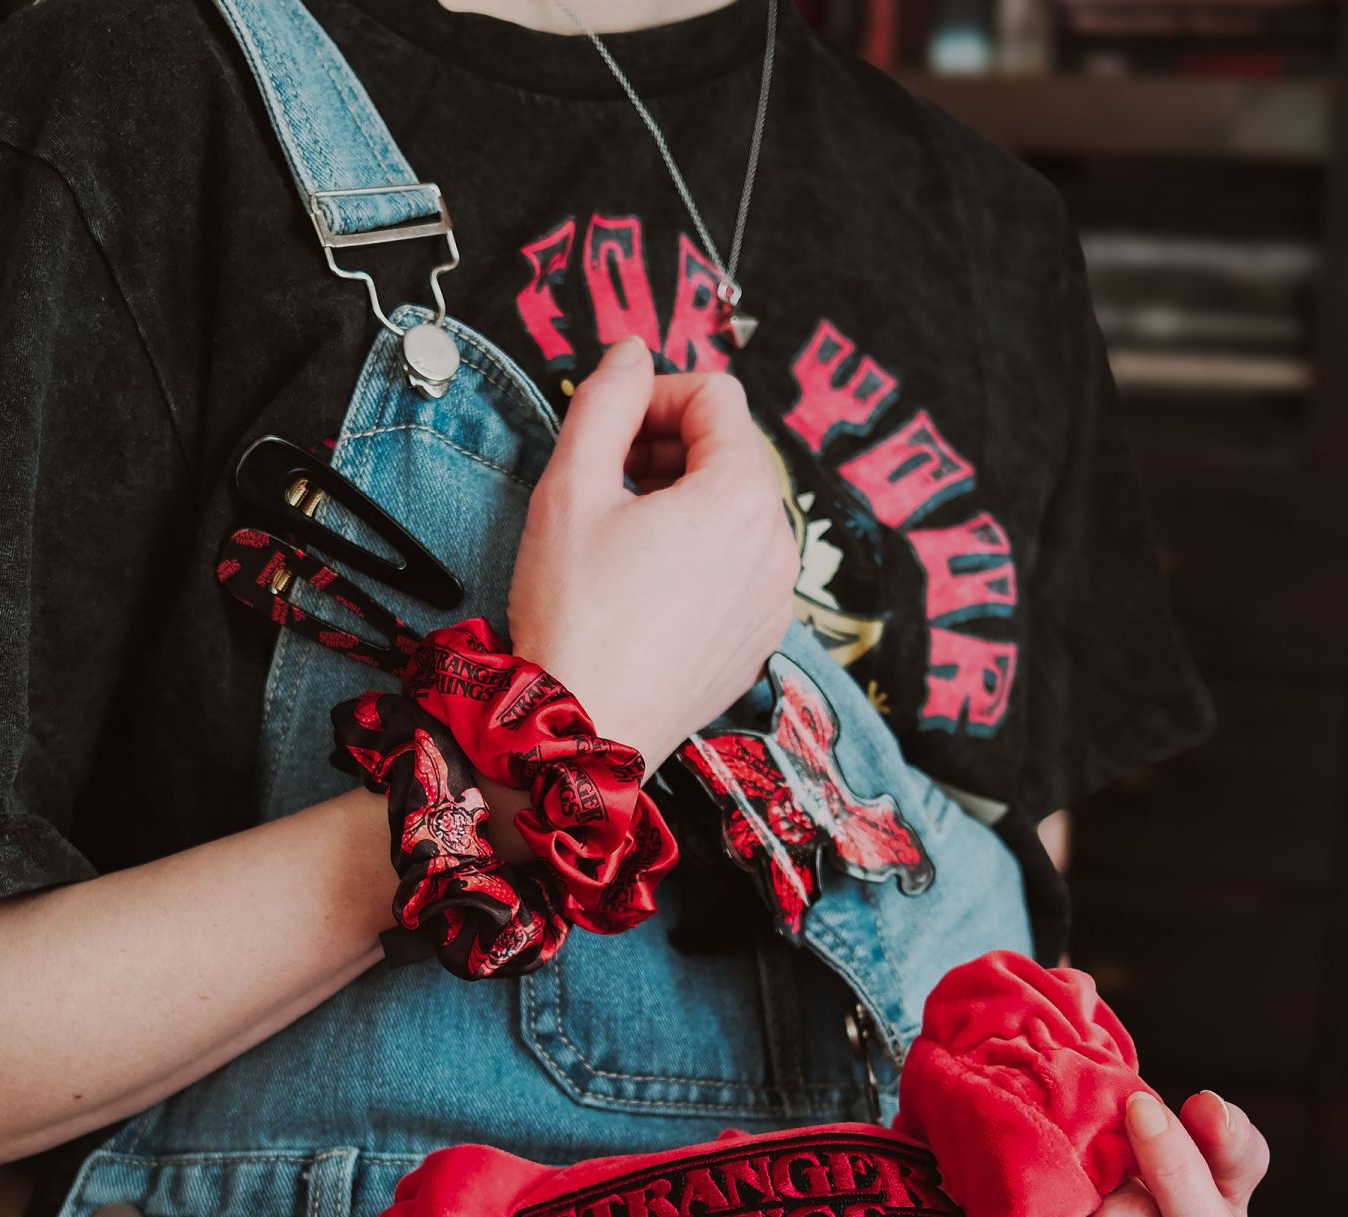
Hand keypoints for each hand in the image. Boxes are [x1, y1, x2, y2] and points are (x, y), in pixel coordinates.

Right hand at [505, 335, 799, 775]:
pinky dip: (698, 558)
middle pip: (733, 453)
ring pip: (737, 513)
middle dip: (670, 450)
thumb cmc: (573, 614)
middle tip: (606, 481)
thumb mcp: (570, 488)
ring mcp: (775, 600)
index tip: (607, 429)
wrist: (584, 732)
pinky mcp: (759, 641)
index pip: (715, 396)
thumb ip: (605, 401)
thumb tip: (629, 353)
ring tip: (620, 537)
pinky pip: (738, 570)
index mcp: (741, 494)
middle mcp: (777, 544)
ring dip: (683, 503)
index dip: (654, 396)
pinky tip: (644, 587)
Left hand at [980, 1091, 1269, 1216]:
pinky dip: (1013, 1204)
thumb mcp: (1221, 1204)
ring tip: (1061, 1165)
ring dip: (1055, 1185)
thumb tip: (1209, 1107)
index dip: (1177, 1170)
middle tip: (1099, 1145)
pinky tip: (1023, 1191)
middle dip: (1112, 1170)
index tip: (1142, 1106)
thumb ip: (1230, 1153)